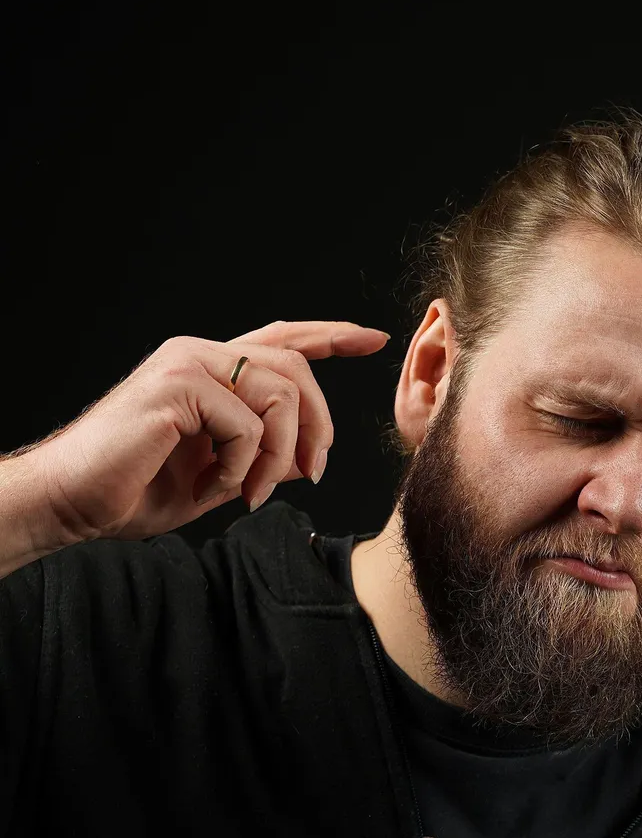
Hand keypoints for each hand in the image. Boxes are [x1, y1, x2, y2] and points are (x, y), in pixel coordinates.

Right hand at [25, 320, 389, 543]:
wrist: (72, 502)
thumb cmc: (135, 489)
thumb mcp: (219, 474)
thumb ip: (262, 456)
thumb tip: (307, 458)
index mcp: (210, 370)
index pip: (283, 339)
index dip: (332, 335)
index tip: (374, 338)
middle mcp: (200, 354)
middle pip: (296, 369)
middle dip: (319, 426)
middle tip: (312, 474)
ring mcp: (187, 364)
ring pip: (281, 396)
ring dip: (280, 455)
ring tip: (252, 492)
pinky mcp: (176, 384)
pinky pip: (248, 424)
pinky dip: (245, 465)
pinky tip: (216, 484)